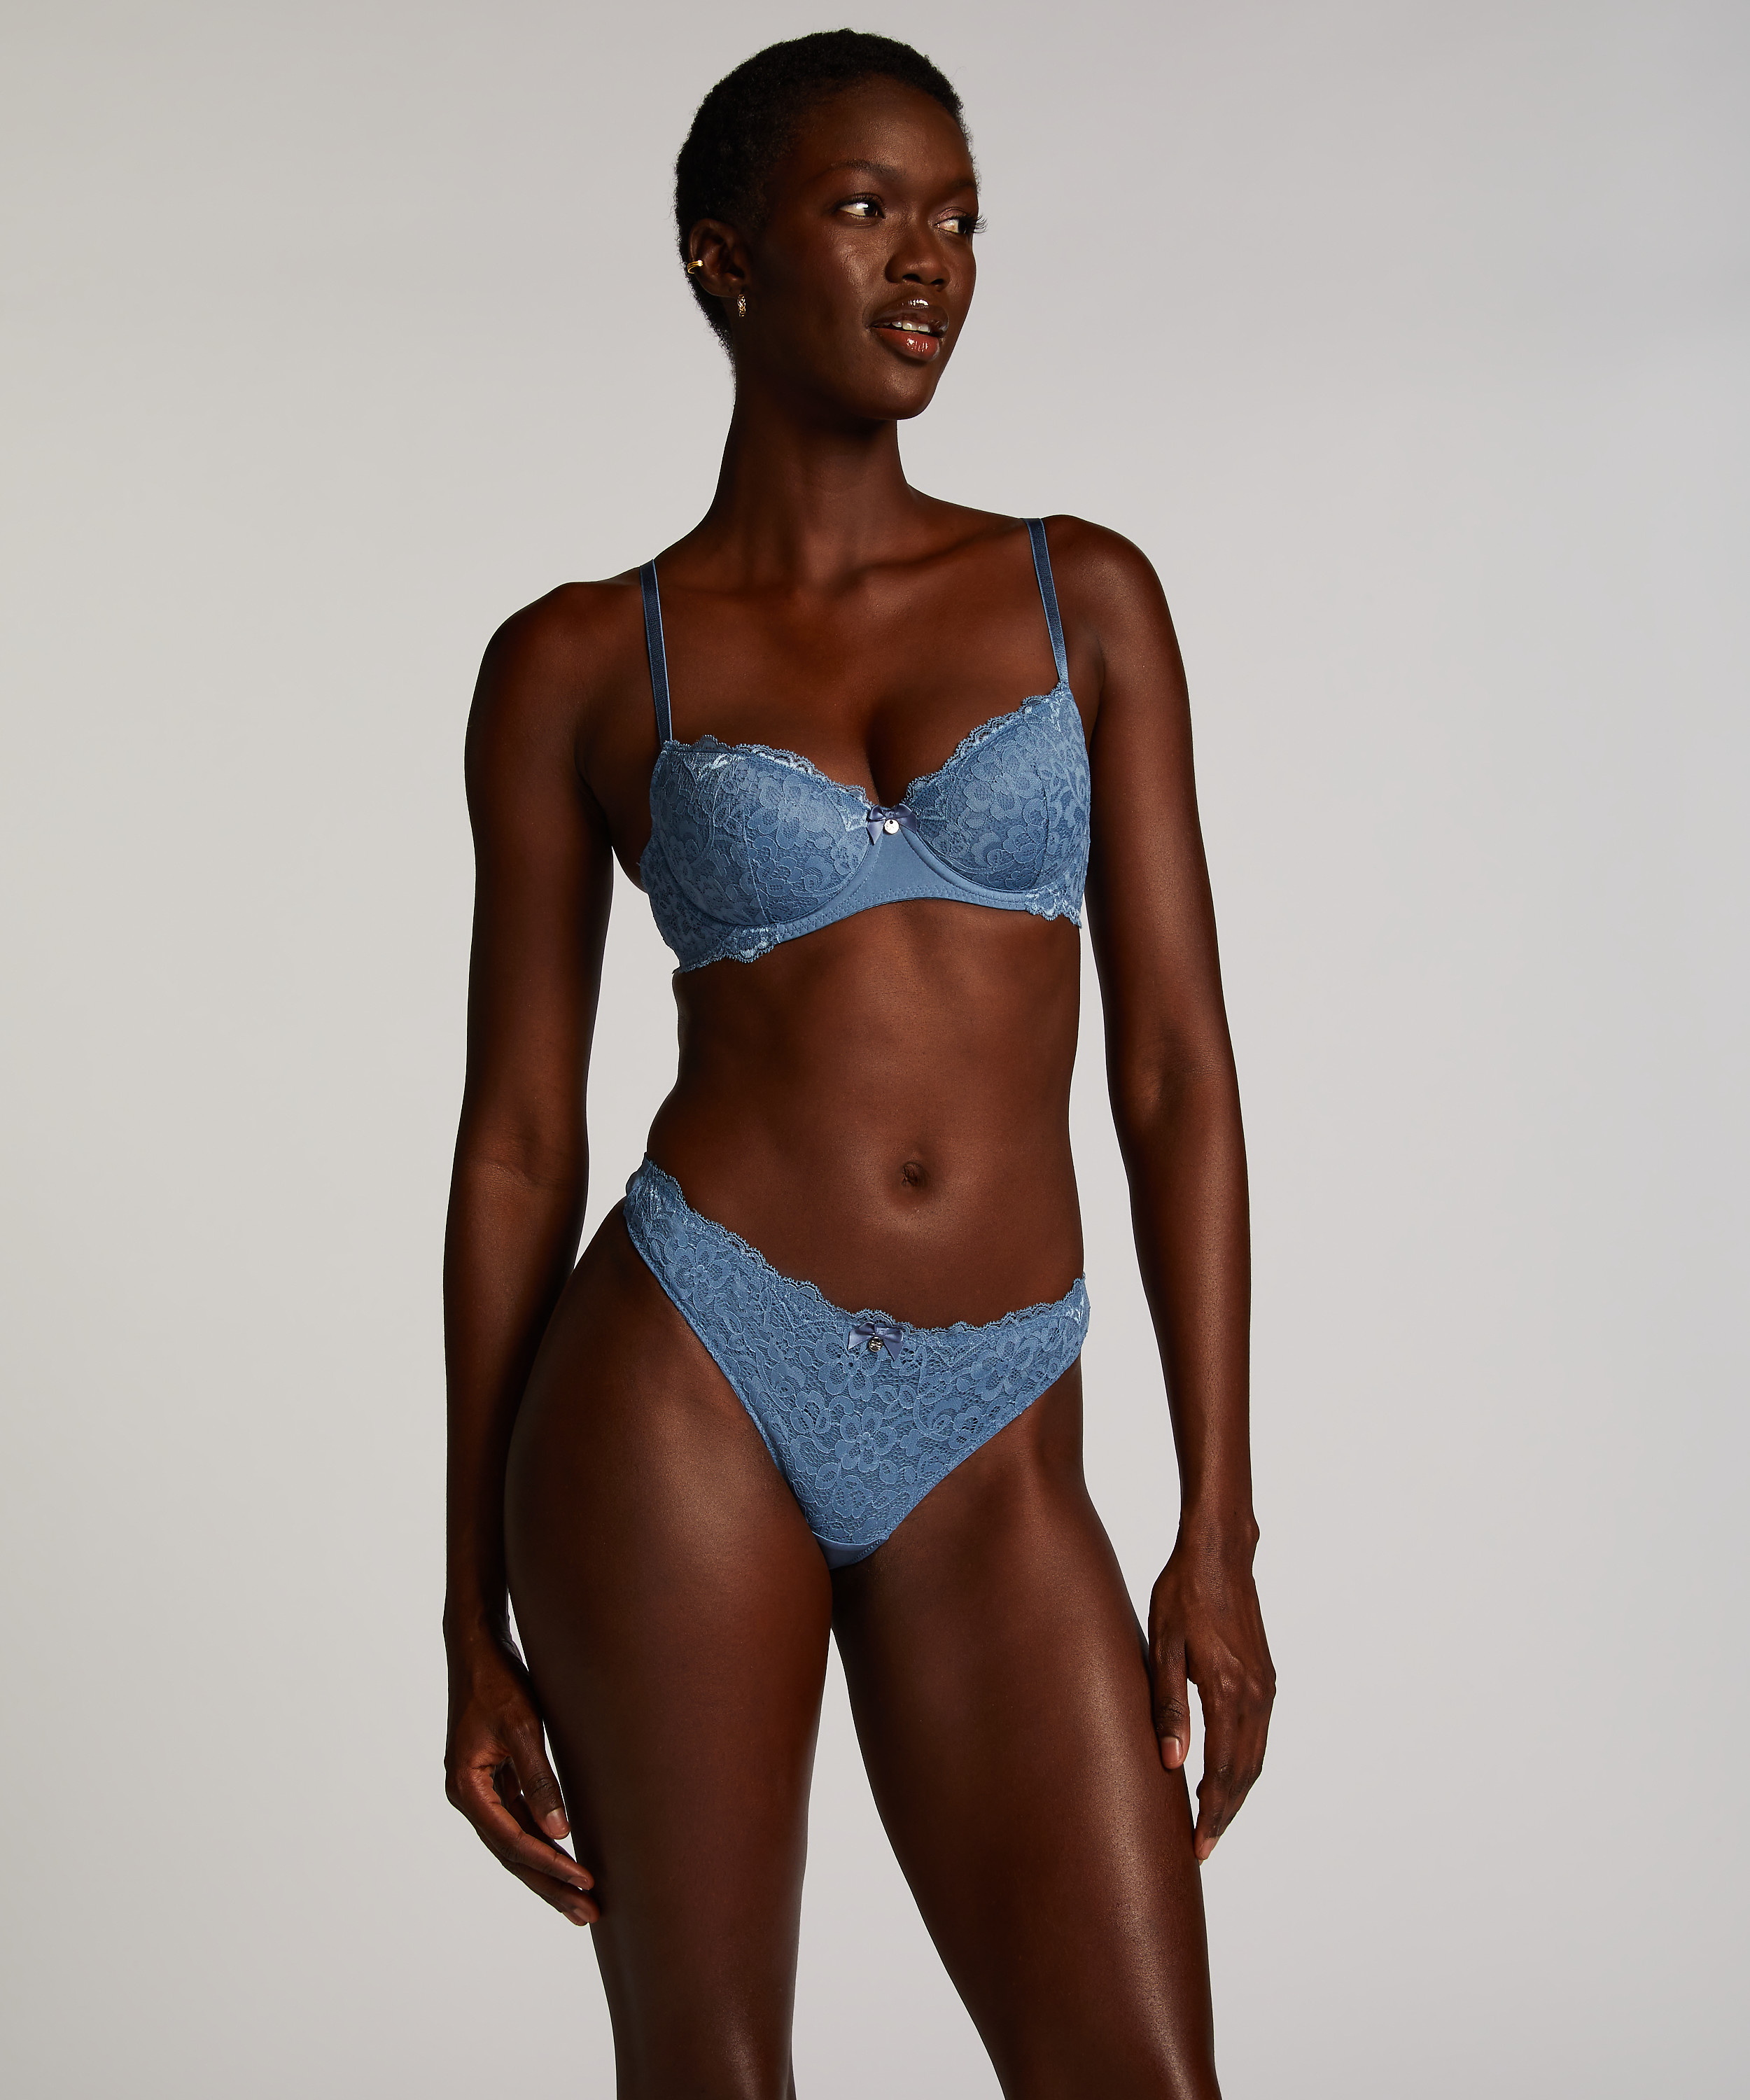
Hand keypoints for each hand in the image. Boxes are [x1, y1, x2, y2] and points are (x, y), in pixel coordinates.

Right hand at [444, 1625, 597, 1924]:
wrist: (478, 1648)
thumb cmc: (498, 1682)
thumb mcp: (521, 1726)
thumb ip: (539, 1779)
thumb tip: (559, 1831)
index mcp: (467, 1789)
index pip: (514, 1841)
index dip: (551, 1865)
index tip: (586, 1883)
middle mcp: (470, 1797)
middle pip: (513, 1854)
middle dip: (550, 1885)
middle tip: (587, 1915)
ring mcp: (482, 1791)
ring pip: (516, 1843)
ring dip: (548, 1871)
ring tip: (581, 1902)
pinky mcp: (496, 1780)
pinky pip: (520, 1822)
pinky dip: (543, 1842)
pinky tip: (566, 1859)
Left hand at [1147, 1524, 1274, 1862]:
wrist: (1219, 1553)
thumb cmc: (1182, 1594)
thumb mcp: (1163, 1646)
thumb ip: (1168, 1705)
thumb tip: (1172, 1762)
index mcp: (1228, 1690)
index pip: (1224, 1771)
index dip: (1212, 1813)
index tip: (1198, 1847)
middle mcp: (1255, 1694)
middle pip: (1245, 1772)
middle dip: (1225, 1813)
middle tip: (1204, 1846)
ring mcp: (1266, 1685)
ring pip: (1256, 1756)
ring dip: (1237, 1792)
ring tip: (1212, 1819)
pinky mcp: (1266, 1676)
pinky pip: (1259, 1735)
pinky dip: (1245, 1763)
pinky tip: (1227, 1773)